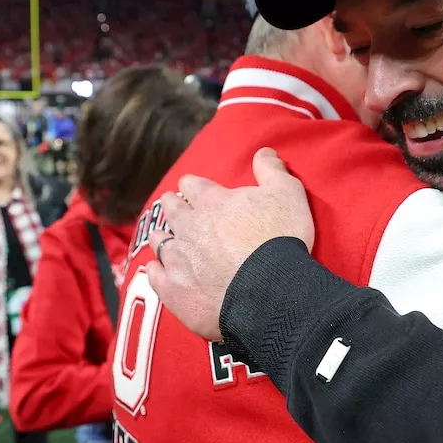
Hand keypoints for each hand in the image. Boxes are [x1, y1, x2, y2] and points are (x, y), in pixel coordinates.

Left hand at [147, 148, 314, 340]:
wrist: (269, 291)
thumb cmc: (279, 239)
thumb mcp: (287, 194)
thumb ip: (272, 170)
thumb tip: (263, 152)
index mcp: (212, 201)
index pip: (191, 185)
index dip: (193, 187)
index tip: (195, 190)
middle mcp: (188, 226)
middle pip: (169, 209)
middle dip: (172, 207)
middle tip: (177, 210)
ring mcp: (178, 258)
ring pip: (159, 241)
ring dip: (164, 238)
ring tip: (169, 242)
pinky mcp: (173, 290)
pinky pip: (154, 276)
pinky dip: (158, 272)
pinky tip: (161, 272)